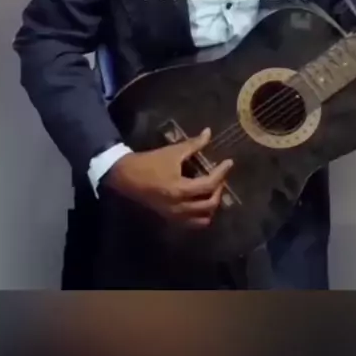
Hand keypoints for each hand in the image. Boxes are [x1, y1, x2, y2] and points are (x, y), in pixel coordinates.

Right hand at [101, 128, 232, 228]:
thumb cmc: (150, 163)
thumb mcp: (172, 152)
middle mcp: (180, 206)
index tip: (229, 162)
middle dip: (219, 190)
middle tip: (220, 176)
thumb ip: (193, 144)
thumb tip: (209, 133)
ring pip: (203, 218)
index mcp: (180, 189)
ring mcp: (175, 215)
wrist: (127, 177)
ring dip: (212, 205)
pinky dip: (201, 215)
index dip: (222, 173)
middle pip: (210, 204)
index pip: (209, 185)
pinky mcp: (170, 218)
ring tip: (212, 191)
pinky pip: (192, 223)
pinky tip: (201, 202)